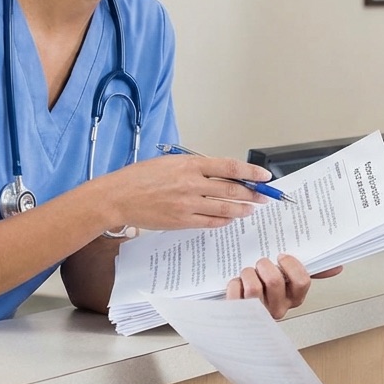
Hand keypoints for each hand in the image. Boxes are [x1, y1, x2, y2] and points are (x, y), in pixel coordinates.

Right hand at [102, 154, 272, 231]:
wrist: (119, 196)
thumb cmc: (141, 177)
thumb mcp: (170, 162)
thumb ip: (195, 167)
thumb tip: (220, 173)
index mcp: (190, 164)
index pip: (229, 167)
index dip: (251, 173)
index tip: (264, 176)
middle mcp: (191, 183)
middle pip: (231, 189)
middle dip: (252, 194)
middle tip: (264, 196)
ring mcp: (187, 204)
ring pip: (224, 208)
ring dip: (242, 209)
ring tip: (251, 209)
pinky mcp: (182, 221)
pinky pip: (210, 222)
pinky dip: (223, 220)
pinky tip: (230, 219)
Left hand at [227, 255, 341, 318]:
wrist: (240, 312)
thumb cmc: (266, 291)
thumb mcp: (290, 280)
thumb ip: (313, 272)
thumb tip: (337, 266)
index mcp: (294, 298)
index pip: (302, 281)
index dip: (290, 264)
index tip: (281, 257)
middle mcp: (279, 309)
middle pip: (275, 281)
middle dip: (264, 265)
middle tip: (260, 265)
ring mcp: (259, 314)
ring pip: (254, 287)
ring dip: (248, 273)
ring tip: (247, 274)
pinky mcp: (239, 315)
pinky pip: (235, 294)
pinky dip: (234, 284)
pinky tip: (237, 284)